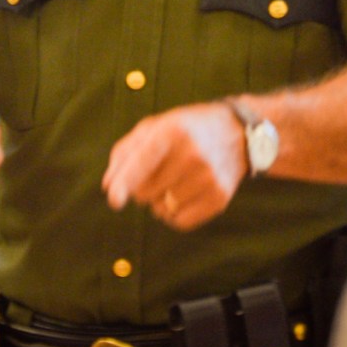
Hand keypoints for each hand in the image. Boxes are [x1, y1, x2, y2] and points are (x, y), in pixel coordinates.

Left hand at [102, 102, 246, 230]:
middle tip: (159, 169)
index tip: (114, 199)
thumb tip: (108, 185)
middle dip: (142, 186)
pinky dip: (174, 214)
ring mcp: (208, 177)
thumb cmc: (187, 128)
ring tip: (175, 179)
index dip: (125, 181)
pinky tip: (183, 194)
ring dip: (158, 201)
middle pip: (145, 191)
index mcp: (173, 130)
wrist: (237, 132)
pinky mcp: (219, 198)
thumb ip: (126, 151)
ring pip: (161, 209)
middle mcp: (193, 154)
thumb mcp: (156, 125)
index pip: (143, 160)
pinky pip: (180, 222)